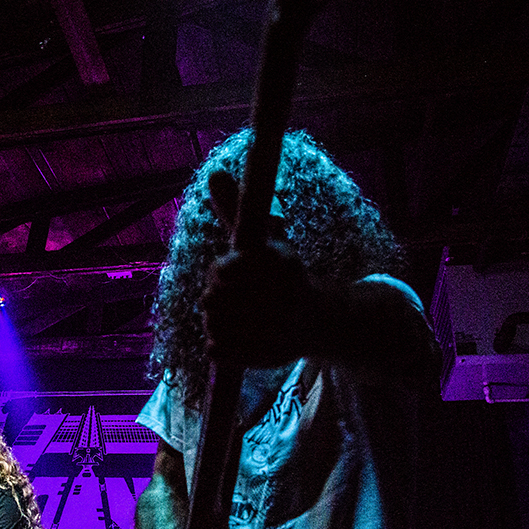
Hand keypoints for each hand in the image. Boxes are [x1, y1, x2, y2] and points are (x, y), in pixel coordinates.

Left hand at [202, 171, 315, 365]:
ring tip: (235, 316)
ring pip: (210, 324)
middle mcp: (282, 296)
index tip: (228, 274)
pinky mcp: (265, 356)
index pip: (222, 270)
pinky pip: (215, 349)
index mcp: (280, 263)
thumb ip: (235, 208)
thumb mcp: (262, 236)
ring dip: (216, 320)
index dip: (220, 273)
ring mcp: (274, 330)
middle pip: (210, 299)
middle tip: (234, 298)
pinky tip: (235, 337)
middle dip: (216, 297)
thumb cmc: (282, 274)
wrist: (318, 321)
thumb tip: (214, 173)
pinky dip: (218, 344)